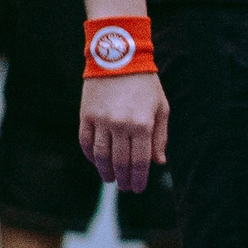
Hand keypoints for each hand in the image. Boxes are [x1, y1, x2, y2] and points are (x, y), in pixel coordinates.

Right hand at [79, 72, 168, 193]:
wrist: (119, 58)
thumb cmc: (145, 84)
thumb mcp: (161, 108)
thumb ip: (160, 137)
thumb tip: (159, 162)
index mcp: (142, 125)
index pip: (140, 161)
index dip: (139, 178)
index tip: (138, 188)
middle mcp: (121, 125)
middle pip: (120, 162)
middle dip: (124, 179)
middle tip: (126, 187)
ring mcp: (101, 121)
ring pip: (101, 156)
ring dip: (105, 171)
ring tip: (111, 179)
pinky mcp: (86, 115)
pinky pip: (86, 142)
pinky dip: (90, 155)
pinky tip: (96, 162)